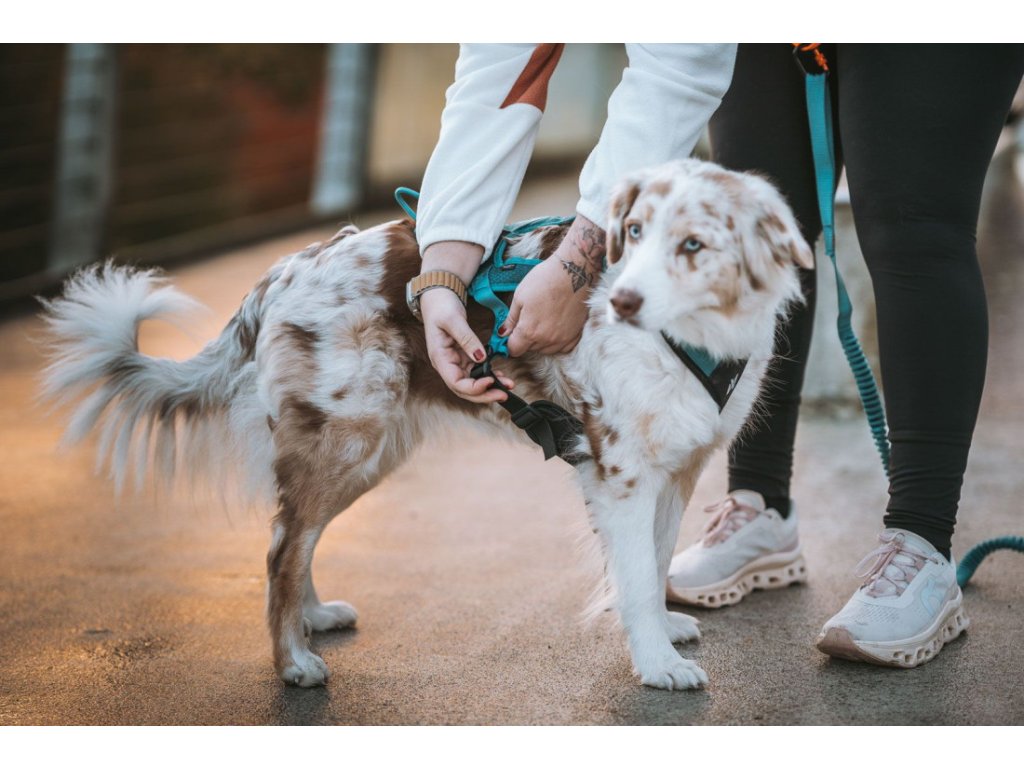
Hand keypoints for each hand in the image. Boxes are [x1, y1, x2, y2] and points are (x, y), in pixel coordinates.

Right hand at [419, 241, 513, 403]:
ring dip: (489, 387)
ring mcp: (456, 362)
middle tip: (503, 393)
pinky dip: (489, 376)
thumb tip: (481, 358)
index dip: (473, 387)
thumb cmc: (441, 306)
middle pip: (464, 389)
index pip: (456, 383)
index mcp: (440, 358)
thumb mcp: (453, 320)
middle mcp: (447, 364)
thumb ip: (467, 339)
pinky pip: (477, 372)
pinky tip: (501, 376)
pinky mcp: (464, 357)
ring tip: (507, 386)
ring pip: (472, 383)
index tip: (490, 381)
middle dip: (484, 394)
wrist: (439, 296)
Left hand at [504, 215, 605, 356]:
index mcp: (529, 331)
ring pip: (546, 350)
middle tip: (529, 319)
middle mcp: (546, 340)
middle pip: (530, 350)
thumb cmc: (545, 280)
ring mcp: (563, 339)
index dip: (510, 342)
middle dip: (525, 339)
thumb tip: (503, 332)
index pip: (514, 349)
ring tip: (543, 320)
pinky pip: (562, 347)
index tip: (512, 333)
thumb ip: (511, 319)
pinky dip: (556, 341)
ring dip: (541, 341)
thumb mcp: (520, 296)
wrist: (574, 272)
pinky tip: (555, 327)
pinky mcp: (575, 335)